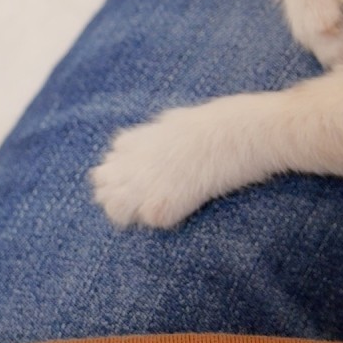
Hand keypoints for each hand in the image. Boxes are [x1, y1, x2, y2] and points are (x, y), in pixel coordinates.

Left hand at [90, 107, 248, 227]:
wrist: (239, 132)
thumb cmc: (219, 121)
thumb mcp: (177, 120)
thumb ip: (158, 133)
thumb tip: (160, 137)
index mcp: (133, 141)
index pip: (108, 165)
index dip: (124, 173)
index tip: (145, 176)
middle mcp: (129, 164)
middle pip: (103, 188)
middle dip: (121, 194)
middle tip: (150, 197)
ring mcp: (141, 187)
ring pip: (116, 211)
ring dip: (134, 212)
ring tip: (161, 207)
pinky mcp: (158, 208)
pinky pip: (152, 222)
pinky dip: (167, 218)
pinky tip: (185, 209)